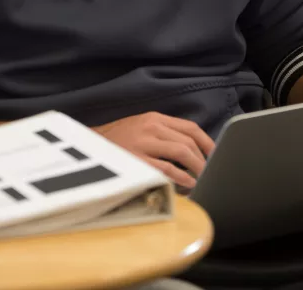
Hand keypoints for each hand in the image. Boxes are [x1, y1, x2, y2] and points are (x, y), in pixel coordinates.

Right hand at [95, 112, 214, 188]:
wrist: (85, 148)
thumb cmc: (116, 142)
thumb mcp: (140, 128)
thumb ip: (163, 133)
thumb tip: (191, 149)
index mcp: (154, 118)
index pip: (190, 127)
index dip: (207, 141)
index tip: (217, 154)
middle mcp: (151, 127)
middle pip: (188, 141)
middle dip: (204, 158)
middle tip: (210, 171)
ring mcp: (143, 143)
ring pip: (181, 152)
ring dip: (196, 167)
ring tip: (202, 178)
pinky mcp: (135, 160)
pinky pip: (166, 169)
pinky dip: (181, 177)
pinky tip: (187, 183)